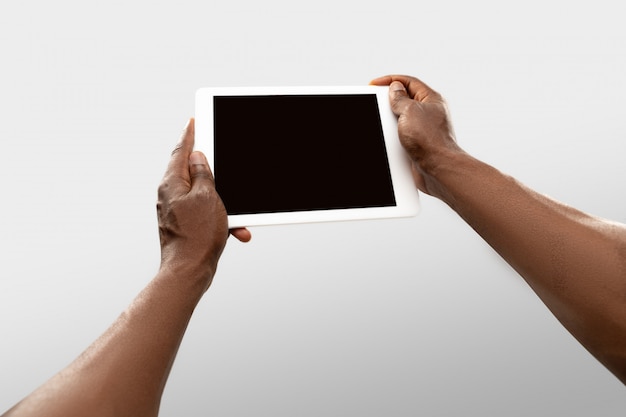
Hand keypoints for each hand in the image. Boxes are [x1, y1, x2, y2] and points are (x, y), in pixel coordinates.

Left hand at [157, 119, 249, 288]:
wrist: (189, 272)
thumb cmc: (198, 236)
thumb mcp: (207, 197)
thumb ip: (203, 174)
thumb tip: (197, 158)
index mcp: (172, 184)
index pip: (180, 151)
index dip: (189, 135)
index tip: (193, 121)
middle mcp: (170, 196)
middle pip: (192, 172)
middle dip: (212, 170)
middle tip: (221, 157)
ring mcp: (176, 211)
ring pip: (203, 196)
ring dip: (223, 203)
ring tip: (236, 215)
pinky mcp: (184, 226)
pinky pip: (205, 214)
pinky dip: (220, 219)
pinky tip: (235, 231)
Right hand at [370, 75, 461, 195]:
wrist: (437, 168)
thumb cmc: (430, 140)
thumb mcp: (410, 111)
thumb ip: (400, 98)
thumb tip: (394, 88)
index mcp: (431, 99)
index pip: (409, 82)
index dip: (390, 80)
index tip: (374, 84)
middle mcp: (428, 113)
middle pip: (404, 99)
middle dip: (389, 101)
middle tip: (376, 103)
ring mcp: (423, 129)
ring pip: (401, 119)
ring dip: (390, 121)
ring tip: (382, 122)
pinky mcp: (418, 144)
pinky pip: (401, 135)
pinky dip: (393, 136)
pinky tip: (387, 138)